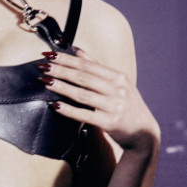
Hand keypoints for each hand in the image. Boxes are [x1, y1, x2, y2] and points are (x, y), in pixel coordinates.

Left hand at [37, 48, 158, 153]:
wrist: (144, 134)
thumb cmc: (128, 108)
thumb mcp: (118, 85)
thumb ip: (97, 69)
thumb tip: (78, 51)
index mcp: (118, 77)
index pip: (88, 65)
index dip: (67, 59)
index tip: (50, 54)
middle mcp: (117, 89)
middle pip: (83, 77)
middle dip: (60, 70)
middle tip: (42, 66)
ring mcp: (114, 106)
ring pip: (82, 94)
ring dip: (61, 87)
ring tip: (45, 82)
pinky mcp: (110, 122)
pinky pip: (85, 115)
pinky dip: (68, 110)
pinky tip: (55, 105)